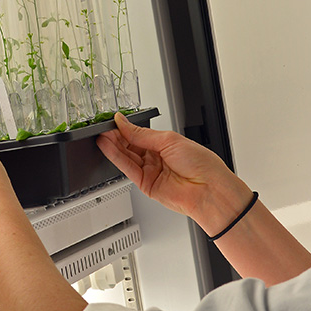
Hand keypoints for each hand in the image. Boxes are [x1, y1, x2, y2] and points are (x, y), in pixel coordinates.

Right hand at [96, 113, 252, 232]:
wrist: (209, 189)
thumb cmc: (201, 164)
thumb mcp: (169, 140)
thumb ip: (142, 134)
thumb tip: (124, 123)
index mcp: (165, 145)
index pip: (139, 135)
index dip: (125, 128)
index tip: (113, 121)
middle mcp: (157, 158)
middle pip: (130, 146)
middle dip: (116, 136)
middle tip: (103, 128)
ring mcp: (151, 172)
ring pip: (126, 157)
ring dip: (113, 146)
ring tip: (101, 136)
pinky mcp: (146, 185)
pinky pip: (128, 169)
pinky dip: (116, 158)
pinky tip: (108, 147)